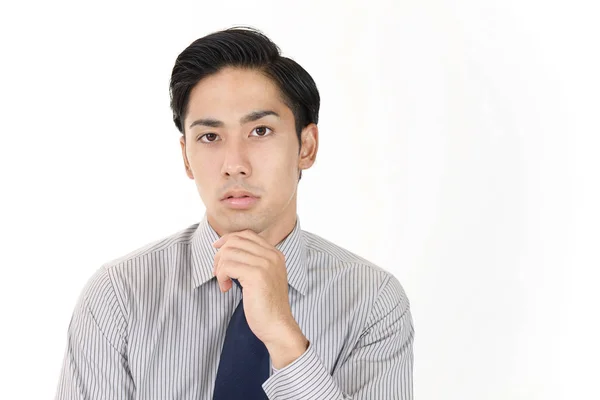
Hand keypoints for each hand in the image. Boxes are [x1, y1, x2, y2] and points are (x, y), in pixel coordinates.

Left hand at [212, 230, 308, 366]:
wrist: (277, 325)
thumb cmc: (267, 305)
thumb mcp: (264, 277)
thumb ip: (253, 261)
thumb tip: (226, 249)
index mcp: (275, 254)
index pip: (247, 234)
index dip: (229, 239)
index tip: (218, 249)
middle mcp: (272, 256)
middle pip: (235, 241)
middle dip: (221, 255)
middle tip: (220, 273)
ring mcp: (265, 264)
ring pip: (229, 252)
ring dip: (220, 268)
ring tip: (224, 282)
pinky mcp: (256, 275)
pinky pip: (228, 266)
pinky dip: (221, 277)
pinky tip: (226, 288)